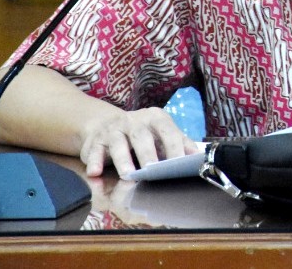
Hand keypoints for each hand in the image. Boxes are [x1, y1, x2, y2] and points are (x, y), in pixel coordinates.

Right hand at [77, 107, 198, 176]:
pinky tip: (94, 172)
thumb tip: (198, 157)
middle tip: (152, 169)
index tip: (179, 164)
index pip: (168, 132)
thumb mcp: (162, 134)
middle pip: (141, 136)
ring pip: (117, 143)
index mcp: (155, 118)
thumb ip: (180, 143)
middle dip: (147, 152)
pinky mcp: (95, 140)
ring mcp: (113, 129)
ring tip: (127, 173)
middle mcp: (134, 121)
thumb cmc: (142, 134)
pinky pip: (93, 150)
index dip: (174, 148)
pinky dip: (94, 161)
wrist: (107, 124)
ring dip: (122, 159)